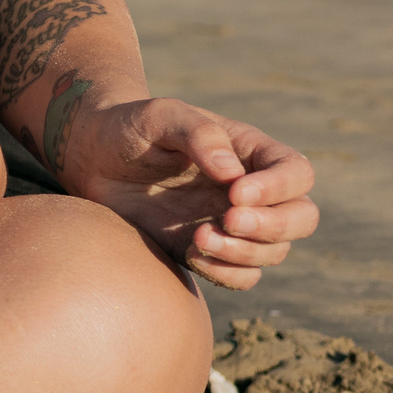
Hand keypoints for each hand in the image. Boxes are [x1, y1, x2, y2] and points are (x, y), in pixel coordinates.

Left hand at [65, 95, 318, 289]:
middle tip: (227, 220)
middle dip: (272, 226)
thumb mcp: (160, 116)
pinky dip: (227, 273)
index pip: (296, 173)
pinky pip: (241, 276)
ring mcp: (232, 223)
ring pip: (273, 252)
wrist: (92, 158)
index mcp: (250, 152)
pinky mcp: (208, 250)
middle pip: (301, 218)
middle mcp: (252, 190)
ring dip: (244, 253)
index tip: (235, 193)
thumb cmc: (130, 127)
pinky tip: (192, 254)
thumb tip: (233, 173)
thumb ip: (199, 134)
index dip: (279, 189)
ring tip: (196, 238)